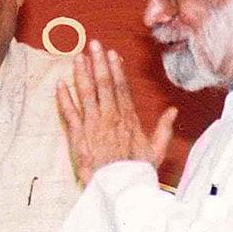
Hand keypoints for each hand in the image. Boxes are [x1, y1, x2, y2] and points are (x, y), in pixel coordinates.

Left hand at [56, 40, 176, 184]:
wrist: (121, 187)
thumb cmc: (137, 171)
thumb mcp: (157, 149)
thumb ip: (164, 128)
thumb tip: (173, 111)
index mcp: (129, 118)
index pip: (121, 88)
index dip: (116, 69)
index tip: (112, 53)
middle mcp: (111, 117)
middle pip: (104, 84)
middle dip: (98, 62)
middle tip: (93, 44)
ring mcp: (94, 125)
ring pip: (87, 93)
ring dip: (81, 73)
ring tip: (77, 56)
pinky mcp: (79, 136)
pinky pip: (69, 113)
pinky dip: (63, 98)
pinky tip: (59, 84)